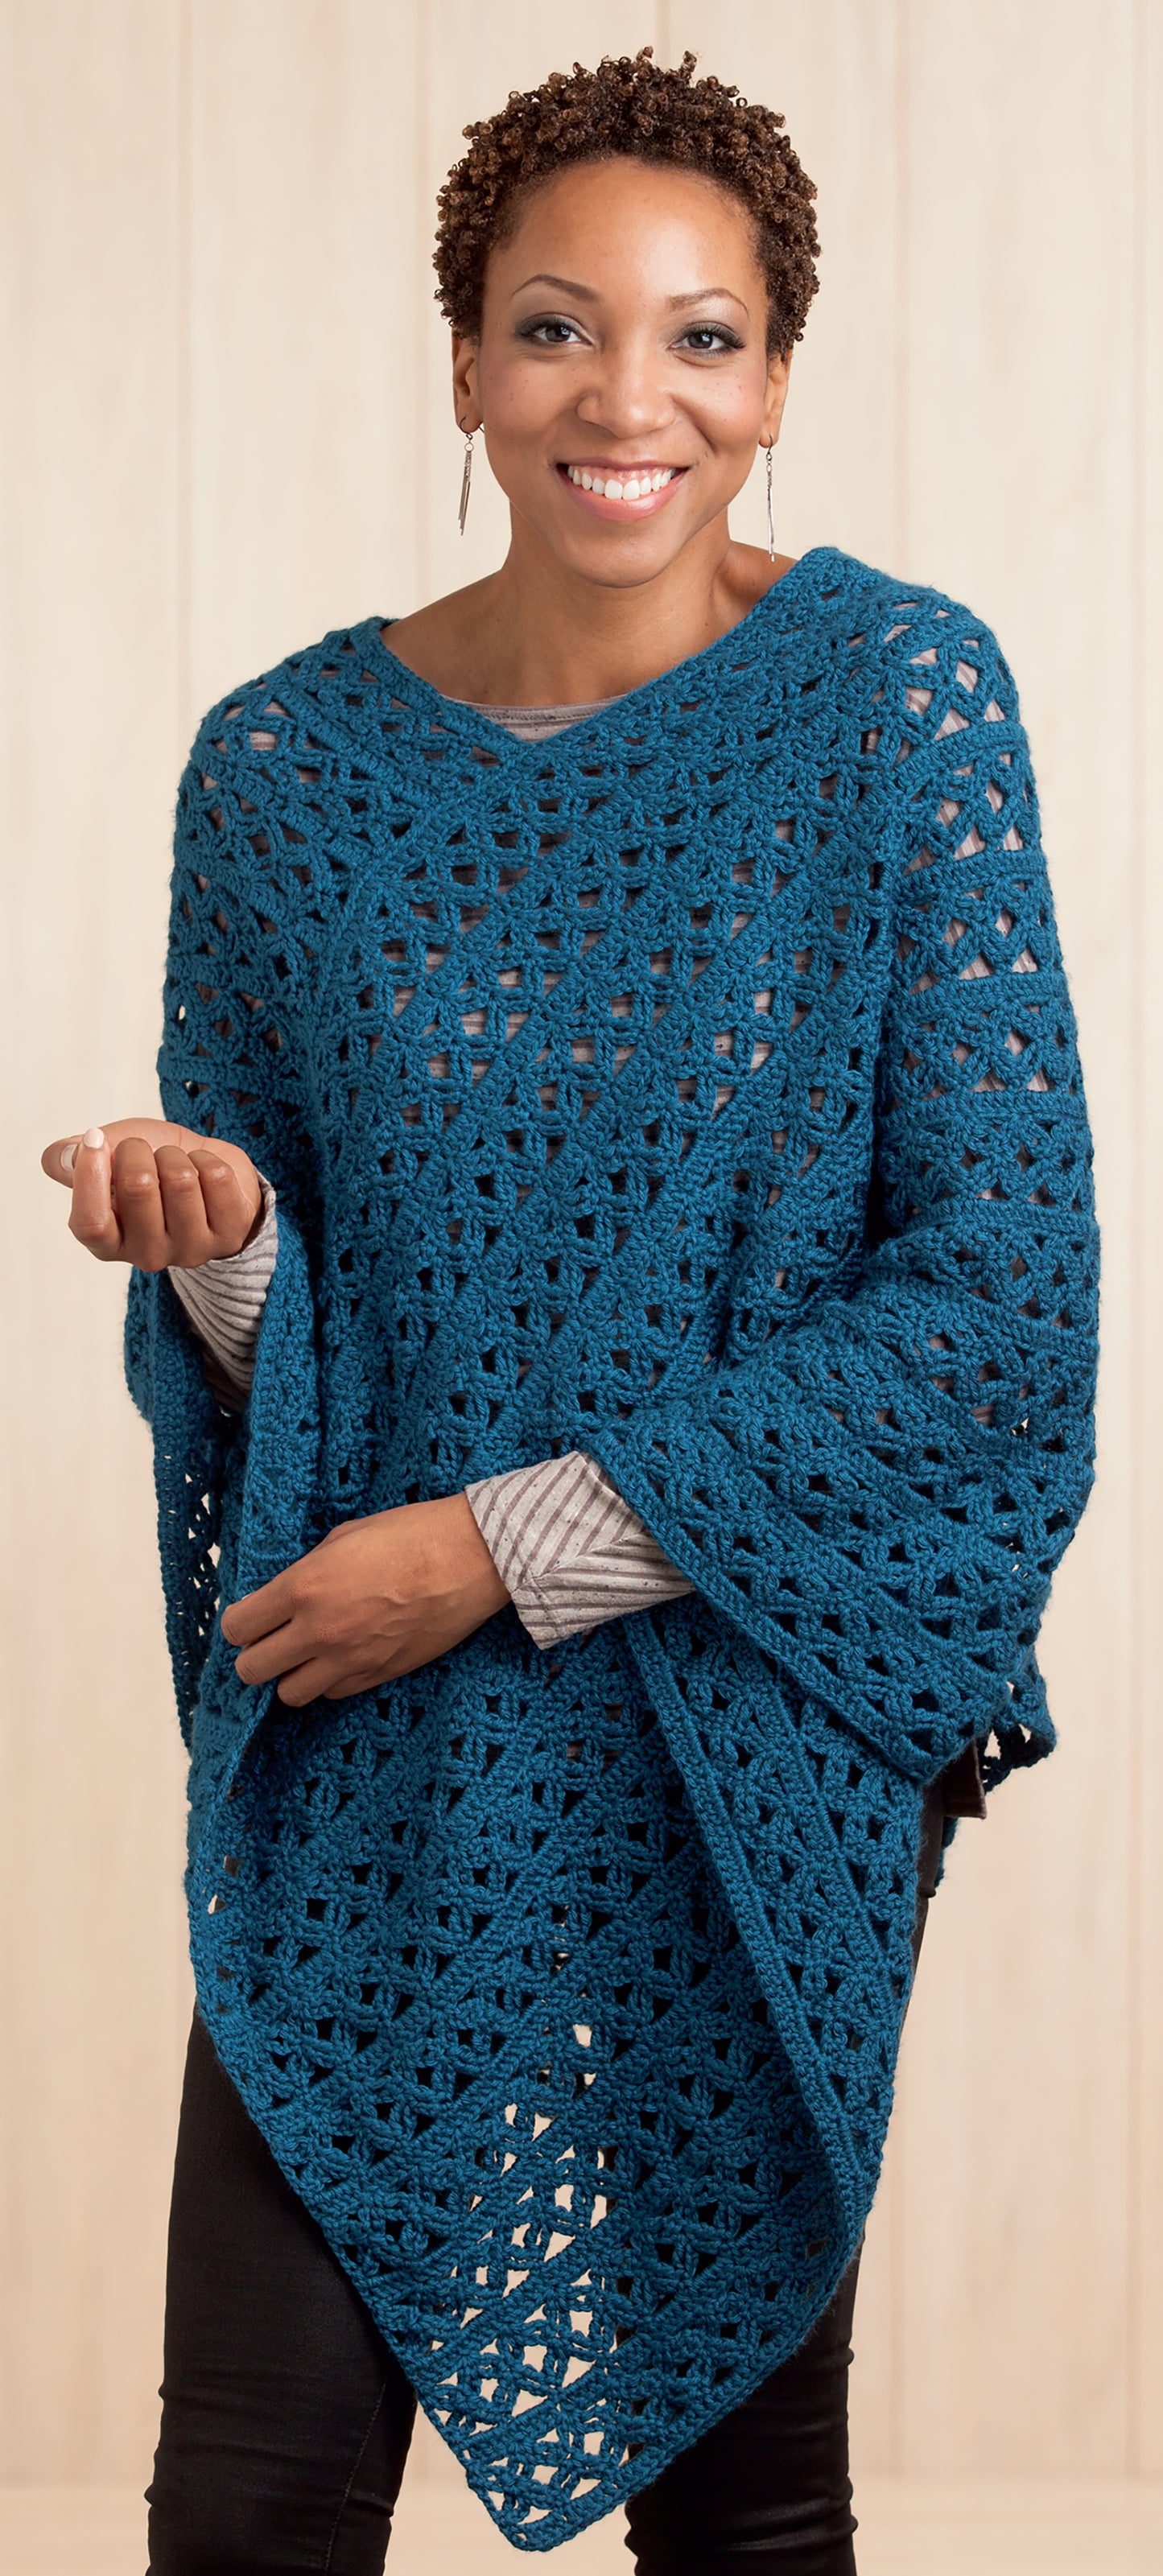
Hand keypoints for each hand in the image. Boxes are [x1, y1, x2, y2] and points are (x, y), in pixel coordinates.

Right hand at [41, 1117, 263, 1268]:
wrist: (209, 1173)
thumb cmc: (152, 1166)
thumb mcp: (108, 1155)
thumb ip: (75, 1157)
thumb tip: (63, 1156)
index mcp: (108, 1243)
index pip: (90, 1224)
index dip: (90, 1177)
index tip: (95, 1139)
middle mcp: (147, 1256)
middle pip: (137, 1186)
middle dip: (138, 1149)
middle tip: (145, 1152)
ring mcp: (190, 1250)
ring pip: (180, 1179)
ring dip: (176, 1155)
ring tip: (177, 1163)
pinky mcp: (229, 1236)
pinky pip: (216, 1177)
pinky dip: (209, 1158)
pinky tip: (205, 1172)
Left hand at [219, 1493, 510, 1703]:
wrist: (472, 1557)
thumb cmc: (412, 1535)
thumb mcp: (343, 1537)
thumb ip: (306, 1571)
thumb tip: (286, 1594)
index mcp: (304, 1587)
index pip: (238, 1626)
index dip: (238, 1623)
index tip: (248, 1618)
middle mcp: (319, 1630)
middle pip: (253, 1670)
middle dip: (254, 1655)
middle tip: (269, 1639)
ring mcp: (350, 1659)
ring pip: (289, 1694)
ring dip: (290, 1675)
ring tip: (305, 1654)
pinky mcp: (379, 1675)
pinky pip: (333, 1694)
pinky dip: (328, 1681)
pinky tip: (341, 1657)